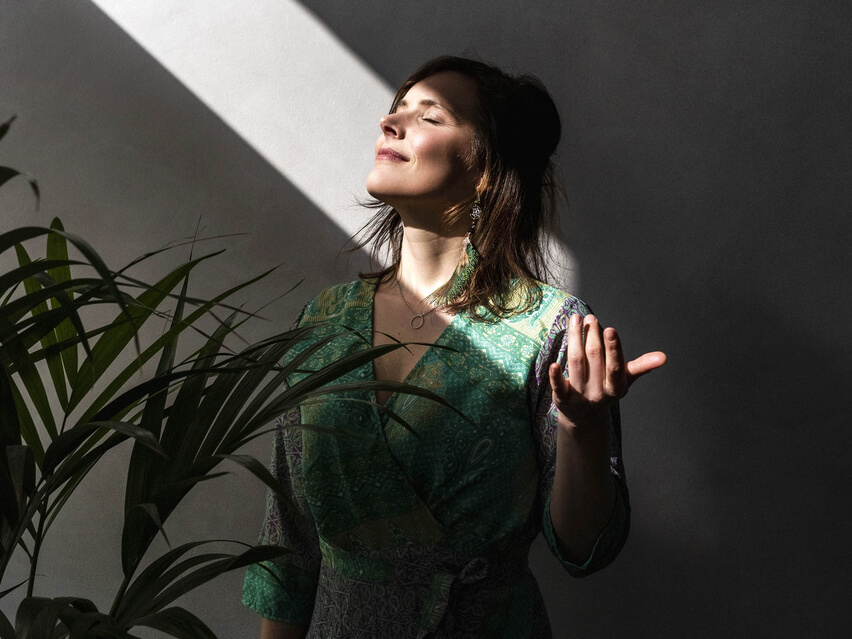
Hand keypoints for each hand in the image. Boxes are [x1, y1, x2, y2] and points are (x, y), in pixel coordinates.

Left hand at [548, 313, 666, 429]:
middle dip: (591, 335)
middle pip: (593, 358)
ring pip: (576, 363)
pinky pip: (558, 386)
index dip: (613, 348)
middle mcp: (598, 392)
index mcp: (615, 387)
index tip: (610, 329)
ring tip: (576, 320)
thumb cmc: (606, 390)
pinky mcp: (562, 399)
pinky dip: (555, 375)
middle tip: (590, 317)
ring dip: (575, 339)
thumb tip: (663, 357)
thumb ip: (641, 367)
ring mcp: (580, 396)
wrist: (585, 418)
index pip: (615, 366)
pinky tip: (552, 363)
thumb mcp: (624, 380)